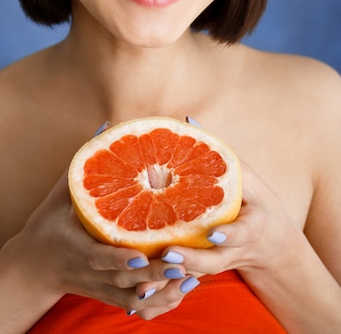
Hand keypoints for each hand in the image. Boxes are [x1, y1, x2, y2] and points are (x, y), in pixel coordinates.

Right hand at [14, 170, 192, 316]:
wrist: (32, 269)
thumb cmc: (46, 227)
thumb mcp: (57, 197)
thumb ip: (82, 166)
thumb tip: (105, 126)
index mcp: (75, 247)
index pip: (97, 257)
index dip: (118, 258)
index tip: (141, 253)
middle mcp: (91, 272)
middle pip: (124, 280)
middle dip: (154, 274)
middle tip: (182, 261)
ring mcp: (102, 287)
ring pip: (135, 298)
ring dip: (163, 292)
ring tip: (192, 276)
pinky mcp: (111, 296)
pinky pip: (139, 307)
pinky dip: (161, 303)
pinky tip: (184, 288)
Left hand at [137, 161, 298, 283]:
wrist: (268, 241)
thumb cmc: (252, 198)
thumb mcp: (245, 174)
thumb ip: (218, 152)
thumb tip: (188, 120)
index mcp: (250, 225)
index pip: (243, 232)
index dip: (229, 234)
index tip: (214, 233)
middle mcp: (234, 248)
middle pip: (215, 261)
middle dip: (193, 260)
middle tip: (168, 254)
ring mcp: (221, 262)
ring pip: (199, 275)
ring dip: (175, 277)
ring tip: (149, 274)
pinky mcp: (206, 269)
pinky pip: (189, 280)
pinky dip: (170, 286)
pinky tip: (141, 288)